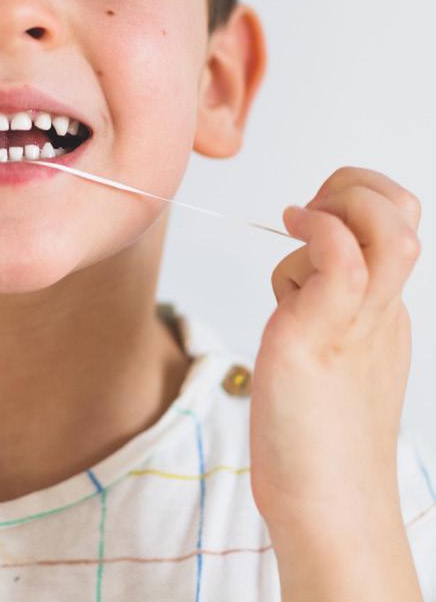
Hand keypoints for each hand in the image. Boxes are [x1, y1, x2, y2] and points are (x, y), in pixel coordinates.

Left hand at [249, 166, 421, 531]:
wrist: (327, 509)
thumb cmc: (314, 437)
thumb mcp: (327, 354)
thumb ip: (325, 306)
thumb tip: (301, 267)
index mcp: (384, 311)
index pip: (396, 224)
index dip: (357, 199)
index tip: (312, 219)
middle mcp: (381, 310)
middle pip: (403, 212)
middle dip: (354, 185)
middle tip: (309, 214)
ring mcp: (355, 321)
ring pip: (385, 229)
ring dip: (335, 206)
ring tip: (295, 233)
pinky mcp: (319, 338)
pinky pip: (339, 260)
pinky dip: (319, 233)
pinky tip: (291, 238)